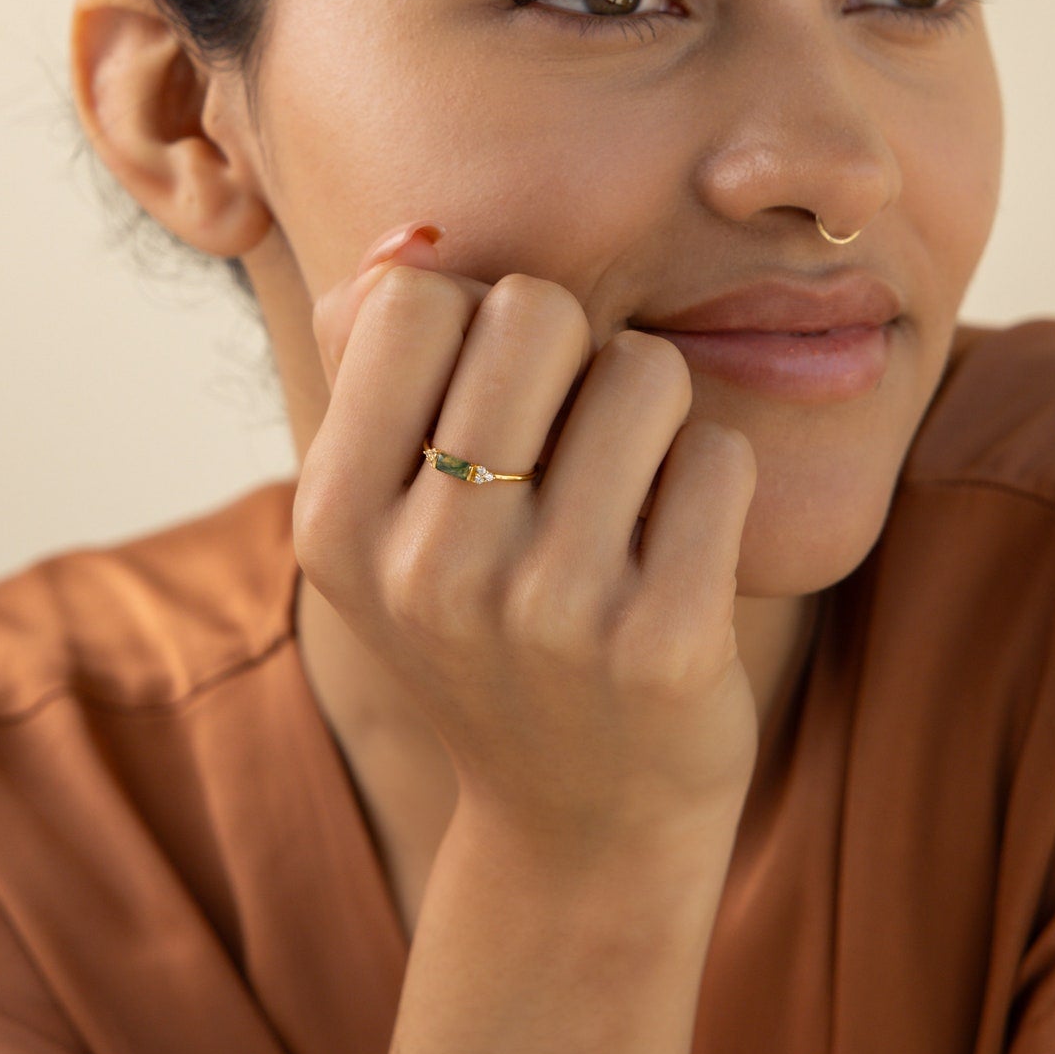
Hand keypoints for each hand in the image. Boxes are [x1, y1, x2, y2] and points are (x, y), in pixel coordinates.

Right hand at [297, 222, 760, 858]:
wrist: (578, 816)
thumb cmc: (486, 625)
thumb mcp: (386, 517)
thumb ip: (375, 362)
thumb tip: (413, 237)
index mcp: (335, 518)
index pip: (414, 297)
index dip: (474, 324)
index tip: (493, 400)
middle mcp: (425, 565)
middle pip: (534, 310)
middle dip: (573, 352)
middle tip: (571, 442)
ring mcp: (545, 608)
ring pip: (644, 371)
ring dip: (653, 417)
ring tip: (626, 501)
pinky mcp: (659, 641)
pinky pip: (719, 454)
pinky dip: (712, 483)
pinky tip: (678, 555)